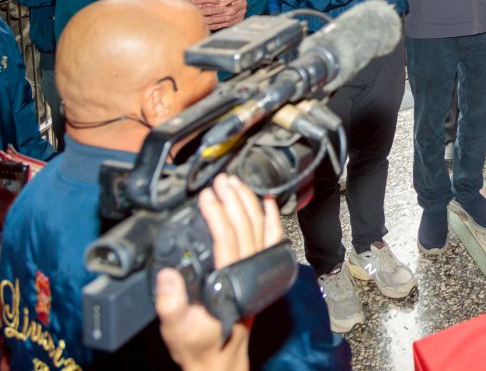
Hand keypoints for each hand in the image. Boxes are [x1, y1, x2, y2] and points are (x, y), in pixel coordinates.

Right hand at [156, 175, 281, 370]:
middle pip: (246, 226)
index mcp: (229, 280)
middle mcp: (248, 271)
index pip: (227, 238)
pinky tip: (267, 202)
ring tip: (237, 183)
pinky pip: (271, 240)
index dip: (217, 214)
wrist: (220, 356)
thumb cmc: (200, 342)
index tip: (206, 196)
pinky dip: (271, 219)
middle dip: (234, 199)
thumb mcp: (176, 327)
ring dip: (249, 202)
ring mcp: (258, 269)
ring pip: (260, 228)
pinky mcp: (260, 270)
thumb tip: (167, 275)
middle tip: (221, 180)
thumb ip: (171, 303)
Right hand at [188, 0, 228, 31]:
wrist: (177, 21)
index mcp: (191, 3)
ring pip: (210, 19)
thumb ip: (204, 0)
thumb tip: (218, 0)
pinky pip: (209, 27)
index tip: (220, 0)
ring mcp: (196, 21)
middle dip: (219, 9)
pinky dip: (217, 25)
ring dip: (220, 18)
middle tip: (227, 9)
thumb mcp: (193, 2)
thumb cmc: (189, 9)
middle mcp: (193, 11)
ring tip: (228, 17)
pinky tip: (222, 24)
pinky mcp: (198, 28)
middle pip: (208, 9)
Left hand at [210, 0, 247, 29]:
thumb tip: (209, 5)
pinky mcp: (241, 19)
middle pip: (232, 10)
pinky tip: (217, 23)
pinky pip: (232, 23)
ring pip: (231, 17)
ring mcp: (243, 12)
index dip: (223, 2)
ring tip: (212, 19)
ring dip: (221, 19)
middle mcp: (243, 4)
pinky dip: (223, 23)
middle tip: (212, 14)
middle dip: (221, 12)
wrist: (236, 2)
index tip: (215, 5)